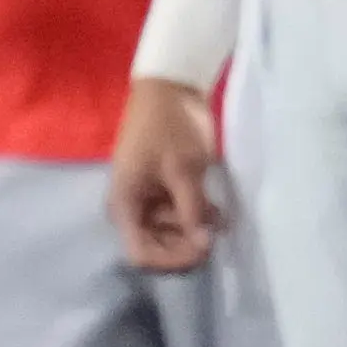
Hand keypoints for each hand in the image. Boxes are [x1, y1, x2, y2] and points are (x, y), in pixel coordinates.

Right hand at [108, 77, 225, 272]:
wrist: (170, 86)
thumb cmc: (170, 125)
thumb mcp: (183, 169)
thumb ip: (192, 210)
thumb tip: (204, 246)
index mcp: (125, 203)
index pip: (140, 253)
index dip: (170, 260)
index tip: (201, 248)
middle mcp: (132, 207)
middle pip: (155, 247)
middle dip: (185, 247)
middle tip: (216, 238)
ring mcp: (148, 199)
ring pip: (170, 234)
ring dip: (195, 232)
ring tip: (221, 221)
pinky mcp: (163, 189)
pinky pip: (178, 215)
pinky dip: (197, 217)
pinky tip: (219, 213)